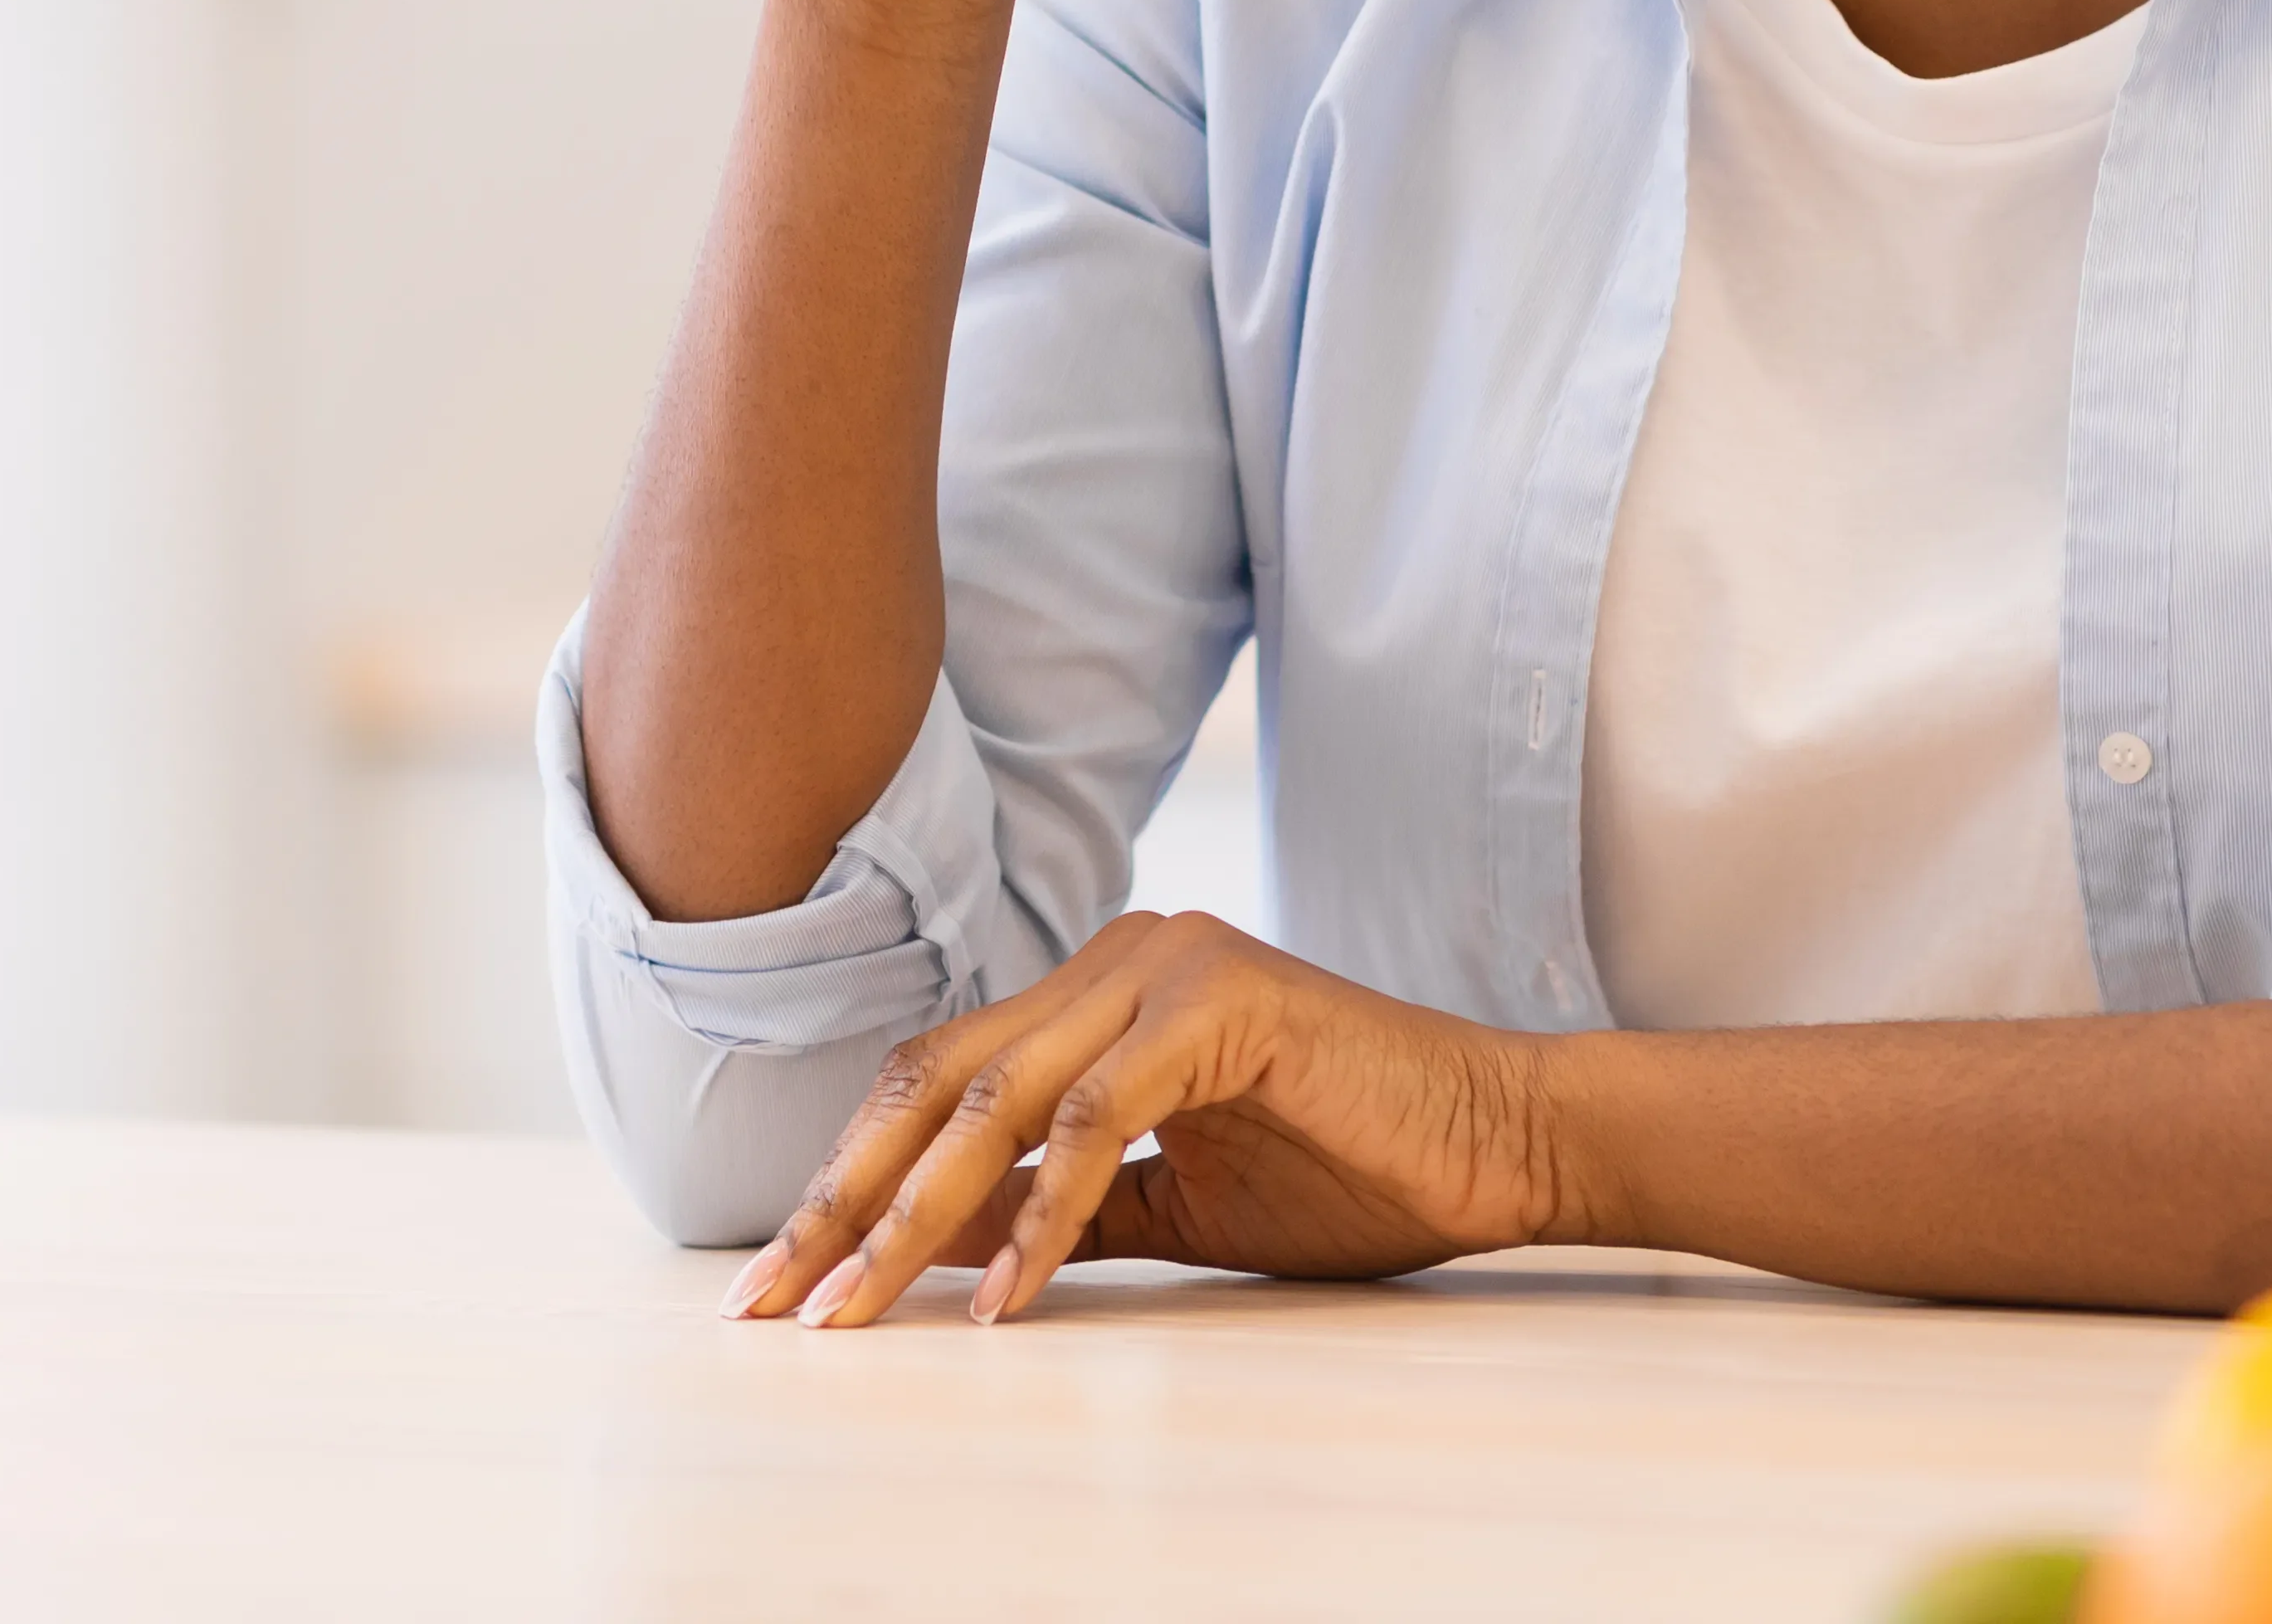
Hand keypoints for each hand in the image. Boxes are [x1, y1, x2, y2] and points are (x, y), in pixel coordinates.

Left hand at [715, 912, 1576, 1329]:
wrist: (1496, 1144)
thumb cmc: (1350, 1172)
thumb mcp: (1170, 1207)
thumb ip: (1056, 1210)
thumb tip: (929, 1248)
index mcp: (1096, 995)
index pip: (934, 1083)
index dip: (851, 1180)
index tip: (787, 1282)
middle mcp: (1115, 961)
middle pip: (934, 1084)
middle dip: (844, 1200)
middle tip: (776, 1302)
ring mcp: (1165, 965)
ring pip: (997, 1101)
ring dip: (914, 1219)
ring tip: (858, 1311)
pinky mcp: (1220, 1001)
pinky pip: (1100, 1120)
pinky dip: (1044, 1217)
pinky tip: (1005, 1301)